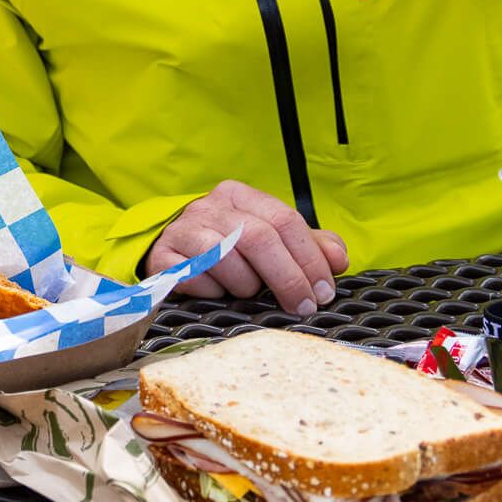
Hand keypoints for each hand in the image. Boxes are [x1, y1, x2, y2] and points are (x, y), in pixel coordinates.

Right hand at [144, 180, 350, 316]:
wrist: (168, 253)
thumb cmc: (227, 249)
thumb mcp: (270, 241)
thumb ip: (308, 246)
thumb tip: (338, 258)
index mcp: (239, 195)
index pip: (284, 219)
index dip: (310, 257)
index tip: (324, 290)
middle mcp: (209, 206)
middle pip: (259, 238)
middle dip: (288, 278)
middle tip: (303, 306)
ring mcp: (182, 230)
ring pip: (227, 258)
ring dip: (246, 285)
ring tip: (247, 292)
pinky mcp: (163, 257)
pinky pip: (197, 278)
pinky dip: (214, 292)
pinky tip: (217, 291)